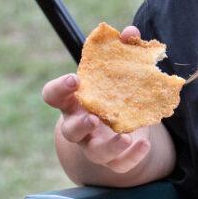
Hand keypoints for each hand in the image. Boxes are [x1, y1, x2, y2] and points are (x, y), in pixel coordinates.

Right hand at [41, 25, 151, 173]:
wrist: (128, 121)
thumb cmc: (116, 90)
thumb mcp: (120, 70)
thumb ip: (124, 49)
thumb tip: (130, 33)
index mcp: (74, 100)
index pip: (53, 96)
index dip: (59, 88)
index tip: (75, 79)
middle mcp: (80, 124)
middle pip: (68, 131)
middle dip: (78, 125)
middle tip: (92, 118)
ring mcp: (95, 145)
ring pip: (94, 153)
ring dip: (108, 146)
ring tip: (124, 136)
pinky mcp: (115, 160)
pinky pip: (119, 165)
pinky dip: (131, 157)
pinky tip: (144, 145)